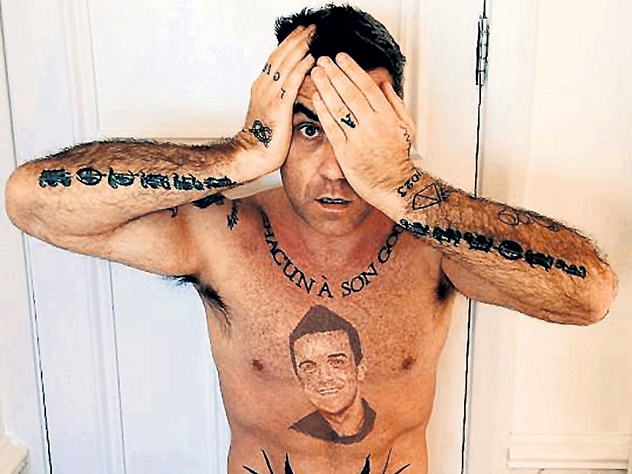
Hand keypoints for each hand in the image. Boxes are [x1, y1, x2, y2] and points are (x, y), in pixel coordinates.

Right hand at [240, 25, 315, 176]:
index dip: (289, 44)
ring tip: (312, 36)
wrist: (250, 155)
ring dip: (300, 48)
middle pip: (281, 56)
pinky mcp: (278, 107)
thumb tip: (294, 90)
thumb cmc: (263, 140)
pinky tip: (311, 59)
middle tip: (310, 28)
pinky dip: (301, 69)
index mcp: (262, 87)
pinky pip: (291, 83)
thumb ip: (281, 98)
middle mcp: (264, 87)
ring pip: (286, 65)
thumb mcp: (272, 112)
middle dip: (296, 40)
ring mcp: (269, 96)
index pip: (276, 59)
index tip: (300, 33)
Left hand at [310, 53, 415, 206]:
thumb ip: (395, 104)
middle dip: (334, 74)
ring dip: (325, 87)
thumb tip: (384, 84)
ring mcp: (357, 139)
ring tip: (316, 74)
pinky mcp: (345, 152)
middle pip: (349, 93)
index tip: (342, 58)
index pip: (366, 86)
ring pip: (338, 107)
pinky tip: (316, 98)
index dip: (352, 69)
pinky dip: (322, 110)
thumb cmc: (398, 158)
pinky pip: (331, 127)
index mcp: (387, 117)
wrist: (393, 186)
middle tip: (323, 60)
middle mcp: (372, 125)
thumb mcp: (406, 127)